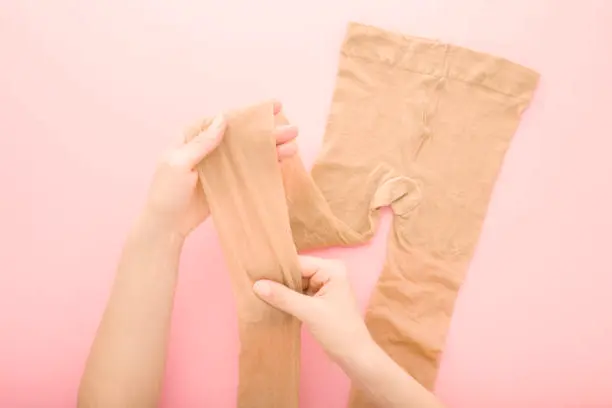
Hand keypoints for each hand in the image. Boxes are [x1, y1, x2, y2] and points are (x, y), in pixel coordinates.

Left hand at [142, 102, 297, 237]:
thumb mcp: (180, 163)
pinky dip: (264, 167)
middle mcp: (208, 149)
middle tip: (293, 130)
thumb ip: (202, 143)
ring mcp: (219, 167)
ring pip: (248, 153)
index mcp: (193, 138)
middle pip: (242, 136)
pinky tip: (281, 163)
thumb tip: (223, 119)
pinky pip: (248, 171)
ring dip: (271, 149)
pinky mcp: (226, 184)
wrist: (166, 226)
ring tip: (294, 146)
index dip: (250, 113)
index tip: (274, 107)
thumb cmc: (167, 193)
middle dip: (268, 132)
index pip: (225, 119)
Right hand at [253, 256, 372, 362]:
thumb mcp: (309, 312)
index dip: (278, 269)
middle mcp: (329, 272)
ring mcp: (324, 285)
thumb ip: (283, 297)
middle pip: (297, 272)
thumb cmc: (338, 331)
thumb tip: (257, 285)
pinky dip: (287, 298)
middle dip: (279, 280)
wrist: (354, 355)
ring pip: (296, 283)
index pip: (299, 263)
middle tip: (253, 283)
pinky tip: (271, 301)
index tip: (255, 273)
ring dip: (281, 290)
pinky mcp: (319, 298)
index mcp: (332, 269)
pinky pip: (299, 293)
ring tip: (257, 292)